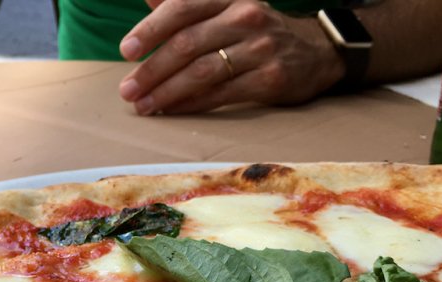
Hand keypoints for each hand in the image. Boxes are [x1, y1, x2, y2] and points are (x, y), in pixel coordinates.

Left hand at [118, 0, 344, 114]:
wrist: (315, 51)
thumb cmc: (258, 32)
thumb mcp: (227, 8)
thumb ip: (189, 4)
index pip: (183, 8)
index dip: (151, 29)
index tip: (126, 51)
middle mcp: (245, 18)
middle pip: (188, 44)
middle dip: (152, 70)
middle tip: (128, 90)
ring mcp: (260, 49)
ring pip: (202, 72)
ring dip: (167, 92)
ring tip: (144, 107)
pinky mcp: (270, 79)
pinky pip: (222, 94)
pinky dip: (194, 104)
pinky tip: (174, 111)